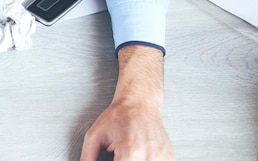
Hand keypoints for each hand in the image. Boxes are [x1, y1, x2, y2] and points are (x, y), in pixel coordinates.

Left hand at [80, 45, 174, 160]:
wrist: (139, 102)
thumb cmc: (118, 115)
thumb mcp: (94, 136)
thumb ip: (88, 157)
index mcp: (130, 152)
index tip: (109, 157)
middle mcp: (150, 158)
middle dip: (119, 160)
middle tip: (116, 153)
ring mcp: (163, 159)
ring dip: (130, 160)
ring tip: (127, 152)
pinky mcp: (170, 160)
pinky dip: (142, 160)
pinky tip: (138, 152)